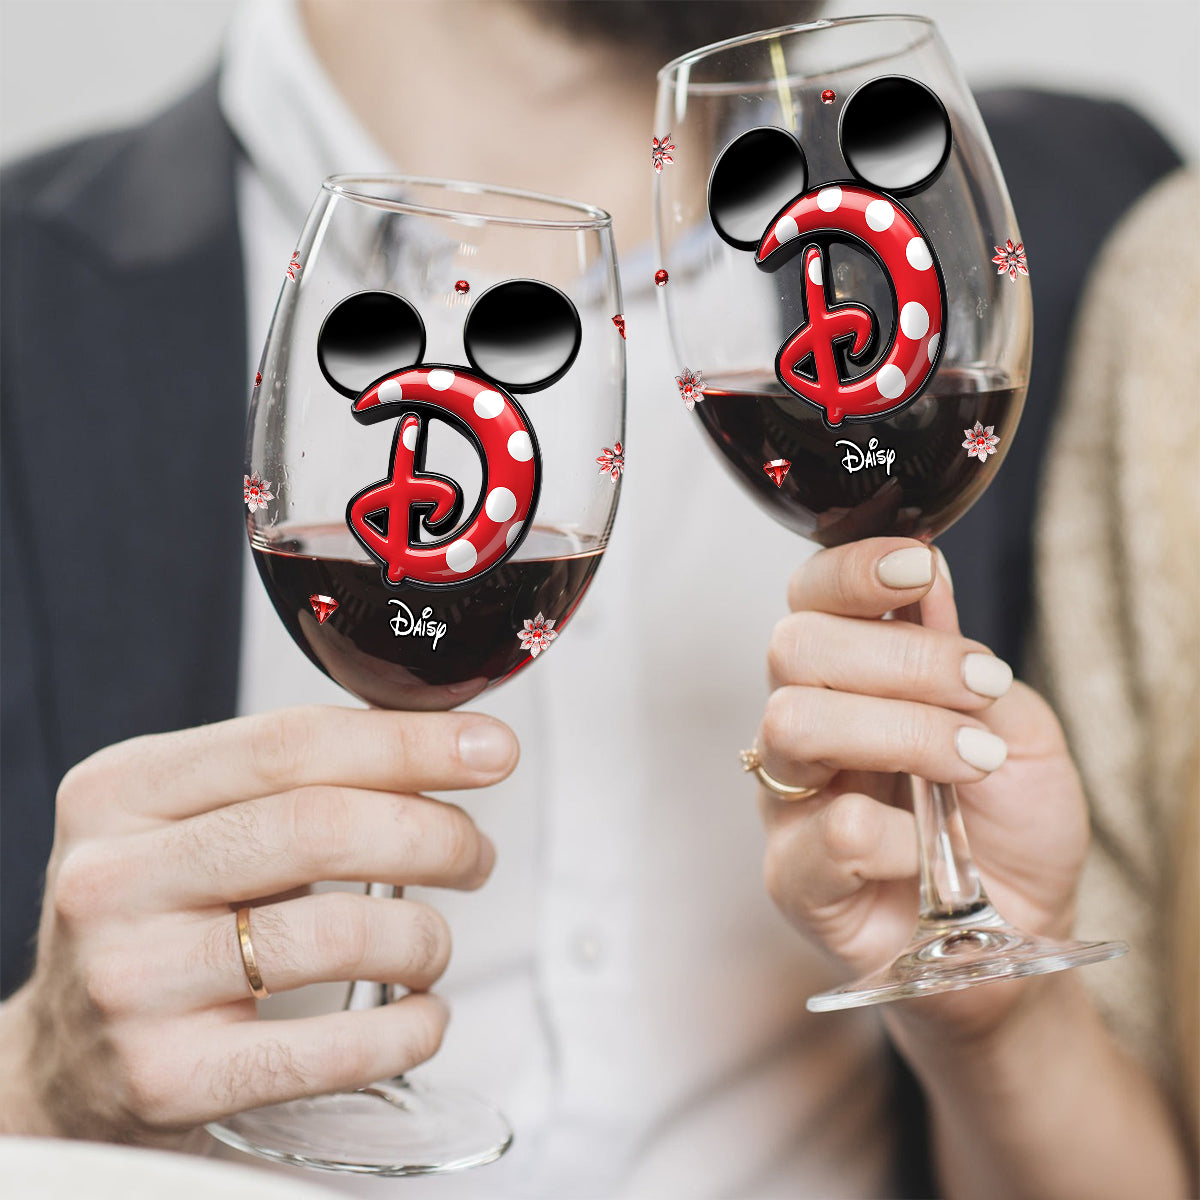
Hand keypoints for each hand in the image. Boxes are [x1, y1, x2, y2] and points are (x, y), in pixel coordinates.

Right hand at [0, 705, 516, 1141]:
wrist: (66, 1055)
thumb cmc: (161, 913)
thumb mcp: (191, 817)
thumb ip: (294, 775)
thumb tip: (449, 743)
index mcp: (123, 789)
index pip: (294, 743)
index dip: (411, 743)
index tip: (492, 751)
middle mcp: (112, 878)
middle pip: (322, 826)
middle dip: (435, 835)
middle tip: (475, 855)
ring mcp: (133, 982)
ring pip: (339, 934)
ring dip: (425, 937)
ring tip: (432, 943)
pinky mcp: (168, 1077)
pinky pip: (329, 1049)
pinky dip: (406, 1028)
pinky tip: (423, 1013)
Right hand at [757, 538, 1090, 1037]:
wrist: (1020, 930)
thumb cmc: (1011, 825)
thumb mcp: (1020, 726)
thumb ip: (967, 658)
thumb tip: (928, 570)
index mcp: (848, 679)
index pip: (811, 597)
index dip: (850, 571)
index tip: (916, 568)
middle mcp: (804, 725)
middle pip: (793, 647)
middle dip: (899, 658)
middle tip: (979, 688)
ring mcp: (789, 799)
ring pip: (794, 723)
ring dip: (902, 732)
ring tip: (974, 761)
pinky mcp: (794, 875)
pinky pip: (830, 828)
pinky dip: (902, 833)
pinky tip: (932, 853)